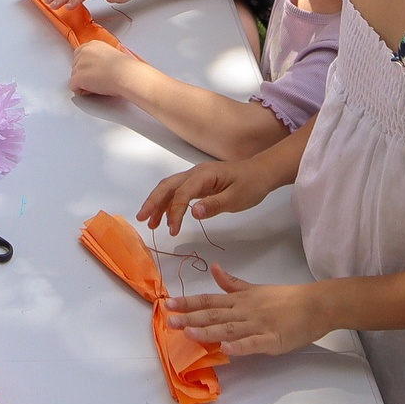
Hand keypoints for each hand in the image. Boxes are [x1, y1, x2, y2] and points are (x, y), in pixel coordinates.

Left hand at [68, 37, 139, 97]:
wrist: (126, 74)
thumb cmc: (125, 68)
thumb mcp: (111, 54)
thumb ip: (100, 56)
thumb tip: (97, 64)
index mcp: (93, 44)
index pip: (79, 54)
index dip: (86, 65)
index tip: (92, 70)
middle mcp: (84, 51)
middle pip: (75, 65)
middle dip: (83, 73)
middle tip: (97, 79)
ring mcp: (80, 64)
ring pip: (74, 76)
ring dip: (83, 82)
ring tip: (98, 84)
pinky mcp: (78, 77)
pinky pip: (73, 86)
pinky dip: (81, 90)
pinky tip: (92, 90)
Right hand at [138, 156, 275, 234]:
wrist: (262, 173)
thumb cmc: (251, 185)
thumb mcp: (236, 198)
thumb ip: (214, 205)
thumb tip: (193, 213)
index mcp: (204, 175)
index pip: (182, 193)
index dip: (174, 212)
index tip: (173, 230)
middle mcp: (195, 173)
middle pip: (168, 186)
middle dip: (153, 202)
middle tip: (143, 219)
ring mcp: (196, 177)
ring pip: (170, 188)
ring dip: (158, 203)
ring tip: (151, 223)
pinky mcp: (199, 183)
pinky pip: (179, 191)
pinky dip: (169, 203)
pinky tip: (167, 216)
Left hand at [167, 267, 330, 356]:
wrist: (314, 304)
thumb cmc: (285, 298)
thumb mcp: (254, 288)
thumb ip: (232, 283)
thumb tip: (213, 268)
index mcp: (240, 300)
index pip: (209, 301)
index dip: (188, 303)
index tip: (168, 304)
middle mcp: (245, 311)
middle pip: (214, 315)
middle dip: (190, 318)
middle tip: (169, 321)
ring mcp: (258, 325)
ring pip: (229, 328)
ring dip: (208, 331)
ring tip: (189, 333)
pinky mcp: (272, 340)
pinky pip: (254, 343)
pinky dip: (240, 346)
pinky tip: (226, 349)